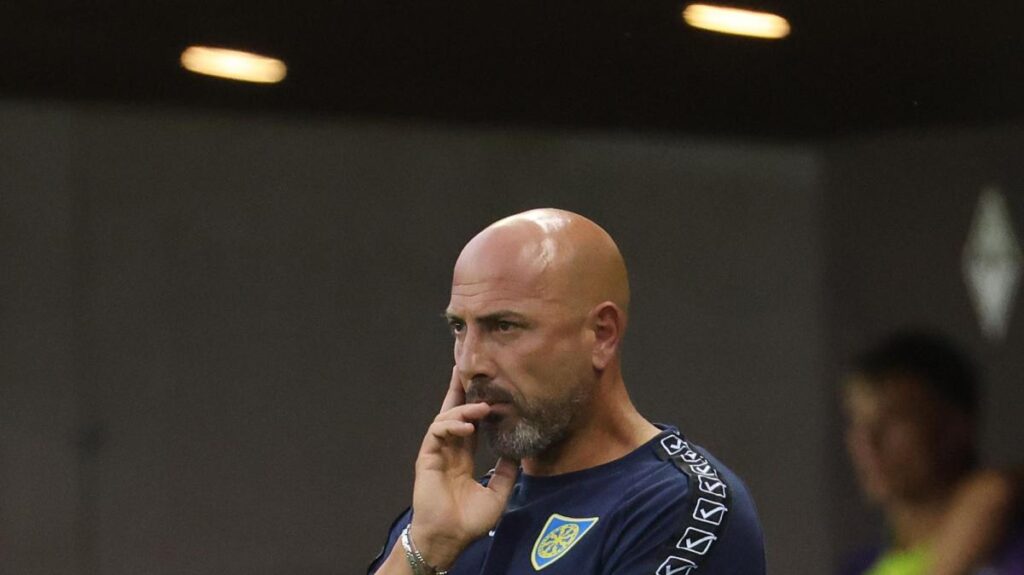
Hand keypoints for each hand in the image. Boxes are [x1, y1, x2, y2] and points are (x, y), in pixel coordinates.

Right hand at [408, 367, 518, 568]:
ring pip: (446, 417)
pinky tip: (468, 425)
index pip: (470, 423)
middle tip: (466, 366)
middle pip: (454, 411)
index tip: (490, 389)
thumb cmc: (470, 521)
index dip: (477, 405)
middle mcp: (449, 449)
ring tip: (483, 407)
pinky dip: (451, 424)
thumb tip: (518, 451)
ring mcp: (436, 451)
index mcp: (463, 457)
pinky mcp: (427, 456)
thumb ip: (507, 471)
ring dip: (464, 408)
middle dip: (459, 389)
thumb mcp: (498, 493)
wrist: (449, 538)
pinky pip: (437, 431)